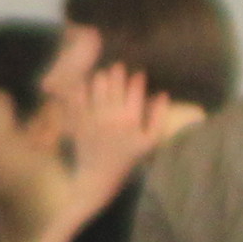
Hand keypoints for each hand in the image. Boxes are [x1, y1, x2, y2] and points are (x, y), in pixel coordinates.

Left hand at [58, 61, 163, 207]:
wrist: (98, 175)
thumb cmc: (128, 158)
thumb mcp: (150, 142)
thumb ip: (159, 118)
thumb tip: (164, 94)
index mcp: (131, 119)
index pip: (136, 90)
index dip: (137, 79)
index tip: (139, 73)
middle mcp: (112, 116)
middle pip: (115, 84)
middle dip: (117, 72)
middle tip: (118, 66)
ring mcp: (94, 117)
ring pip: (96, 87)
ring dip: (100, 77)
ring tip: (103, 73)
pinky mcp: (79, 121)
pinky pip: (78, 98)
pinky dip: (81, 88)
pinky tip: (84, 83)